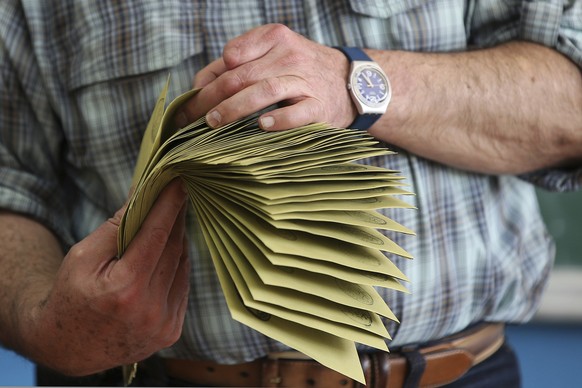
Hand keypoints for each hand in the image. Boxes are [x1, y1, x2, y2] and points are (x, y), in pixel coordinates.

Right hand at [26, 179, 189, 375]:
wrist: (70, 348)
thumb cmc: (72, 295)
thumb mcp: (82, 256)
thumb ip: (115, 227)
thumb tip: (141, 194)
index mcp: (126, 289)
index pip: (157, 235)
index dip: (170, 205)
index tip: (180, 182)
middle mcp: (151, 309)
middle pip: (173, 248)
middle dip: (175, 218)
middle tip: (176, 193)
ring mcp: (164, 323)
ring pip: (182, 266)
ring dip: (178, 240)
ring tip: (170, 220)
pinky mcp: (172, 331)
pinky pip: (182, 285)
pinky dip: (178, 264)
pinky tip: (169, 250)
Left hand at [175, 24, 356, 130]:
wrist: (350, 80)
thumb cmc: (299, 69)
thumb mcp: (272, 53)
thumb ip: (237, 62)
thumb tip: (199, 84)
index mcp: (274, 38)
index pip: (232, 56)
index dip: (208, 79)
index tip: (194, 101)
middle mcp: (290, 56)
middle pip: (243, 75)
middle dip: (213, 97)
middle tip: (195, 118)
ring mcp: (306, 81)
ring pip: (266, 90)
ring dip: (236, 107)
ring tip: (215, 122)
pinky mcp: (320, 106)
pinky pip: (299, 113)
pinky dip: (280, 120)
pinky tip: (262, 126)